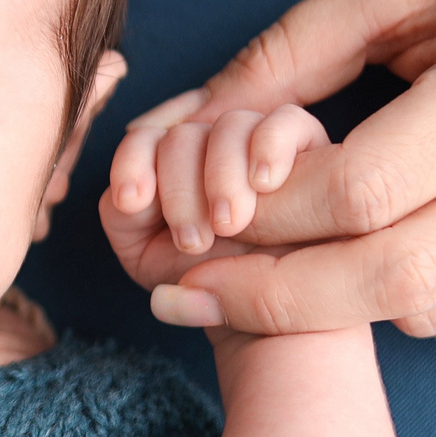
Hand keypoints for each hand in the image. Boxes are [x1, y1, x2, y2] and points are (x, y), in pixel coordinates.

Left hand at [101, 101, 333, 328]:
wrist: (274, 316)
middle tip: (193, 241)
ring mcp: (259, 144)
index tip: (130, 201)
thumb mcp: (154, 260)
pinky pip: (286, 120)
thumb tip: (128, 197)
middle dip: (180, 188)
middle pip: (182, 135)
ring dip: (222, 174)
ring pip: (229, 126)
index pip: (144, 141)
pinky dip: (269, 143)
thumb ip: (128, 219)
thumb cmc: (215, 289)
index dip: (131, 163)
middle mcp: (212, 150)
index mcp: (172, 169)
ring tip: (230, 226)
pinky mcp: (308, 147)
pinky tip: (264, 183)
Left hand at [122, 0, 435, 342]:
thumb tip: (189, 125)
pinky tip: (372, 259)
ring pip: (435, 312)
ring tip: (269, 269)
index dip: (265, 218)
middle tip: (188, 293)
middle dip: (275, 297)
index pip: (364, 192)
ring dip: (337, 303)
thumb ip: (290, 50)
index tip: (194, 222)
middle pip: (398, 278)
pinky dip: (407, 304)